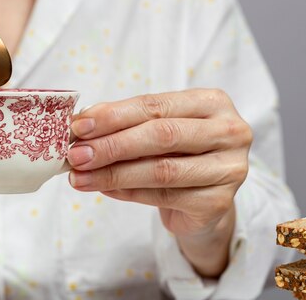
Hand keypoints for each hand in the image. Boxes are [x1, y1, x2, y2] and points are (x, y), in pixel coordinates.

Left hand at [67, 89, 251, 275]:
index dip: (113, 116)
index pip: (155, 105)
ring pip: (161, 170)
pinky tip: (103, 189)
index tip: (78, 126)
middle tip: (76, 155)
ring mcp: (229, 168)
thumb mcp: (154, 130)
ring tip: (80, 177)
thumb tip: (80, 124)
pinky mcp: (219, 202)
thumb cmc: (176, 154)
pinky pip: (164, 197)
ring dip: (112, 174)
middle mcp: (229, 132)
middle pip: (161, 135)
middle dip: (111, 145)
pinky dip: (127, 192)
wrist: (205, 200)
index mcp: (211, 102)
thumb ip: (123, 123)